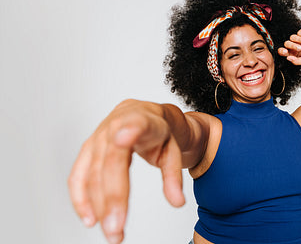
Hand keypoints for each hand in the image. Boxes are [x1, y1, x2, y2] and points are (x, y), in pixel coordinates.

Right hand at [68, 99, 184, 243]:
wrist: (143, 114)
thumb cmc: (158, 131)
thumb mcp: (173, 149)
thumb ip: (174, 175)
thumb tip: (177, 201)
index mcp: (142, 120)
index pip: (135, 124)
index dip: (128, 130)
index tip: (122, 139)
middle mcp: (115, 126)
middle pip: (110, 162)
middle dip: (112, 198)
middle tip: (116, 230)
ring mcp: (97, 137)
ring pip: (92, 173)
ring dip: (97, 206)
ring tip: (111, 232)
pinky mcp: (87, 149)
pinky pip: (78, 176)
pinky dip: (81, 199)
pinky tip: (90, 219)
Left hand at [278, 28, 300, 64]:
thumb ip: (297, 61)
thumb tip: (288, 58)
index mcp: (293, 53)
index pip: (282, 52)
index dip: (281, 51)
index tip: (285, 51)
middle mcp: (294, 45)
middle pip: (286, 43)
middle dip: (292, 45)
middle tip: (300, 48)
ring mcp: (298, 38)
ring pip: (292, 37)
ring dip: (299, 40)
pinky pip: (299, 32)